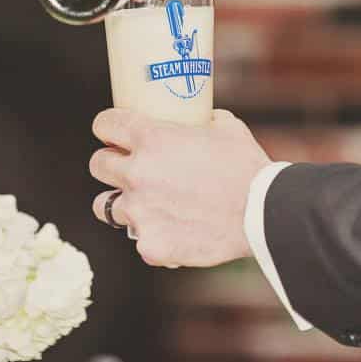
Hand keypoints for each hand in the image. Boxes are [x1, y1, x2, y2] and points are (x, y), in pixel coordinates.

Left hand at [89, 109, 271, 267]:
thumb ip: (202, 120)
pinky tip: (174, 232)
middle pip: (97, 165)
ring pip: (106, 207)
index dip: (107, 127)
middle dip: (110, 164)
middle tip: (128, 168)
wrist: (263, 212)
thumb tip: (199, 118)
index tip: (112, 133)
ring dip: (124, 203)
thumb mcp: (225, 126)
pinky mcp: (150, 244)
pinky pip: (139, 239)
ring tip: (145, 205)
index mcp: (150, 138)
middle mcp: (136, 173)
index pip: (105, 124)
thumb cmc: (247, 166)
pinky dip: (153, 236)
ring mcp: (140, 212)